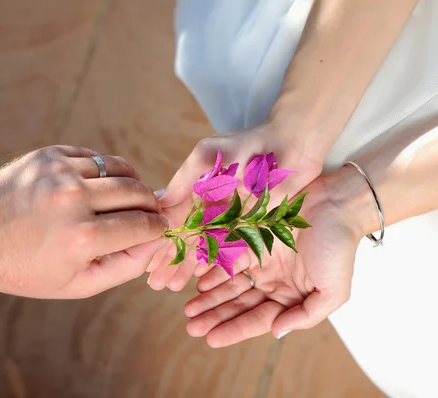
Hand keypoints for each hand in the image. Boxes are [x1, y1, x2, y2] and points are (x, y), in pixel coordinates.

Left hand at [0, 146, 168, 298]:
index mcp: (82, 239)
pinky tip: (101, 185)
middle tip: (151, 211)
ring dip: (133, 183)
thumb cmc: (24, 268)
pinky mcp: (49, 155)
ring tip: (130, 196)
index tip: (160, 227)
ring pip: (120, 168)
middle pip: (138, 192)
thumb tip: (155, 242)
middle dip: (152, 204)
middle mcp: (73, 200)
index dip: (159, 227)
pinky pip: (95, 158)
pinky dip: (106, 171)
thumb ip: (124, 267)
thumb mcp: (76, 285)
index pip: (144, 225)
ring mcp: (60, 173)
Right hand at [147, 124, 322, 290]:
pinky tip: (199, 278)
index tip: (143, 260)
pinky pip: (227, 249)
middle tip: (154, 283)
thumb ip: (183, 179)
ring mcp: (229, 217)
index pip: (170, 219)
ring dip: (186, 266)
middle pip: (184, 238)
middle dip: (168, 260)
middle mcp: (209, 204)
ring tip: (171, 287)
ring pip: (202, 247)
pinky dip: (212, 263)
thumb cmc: (248, 144)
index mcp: (195, 187)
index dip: (158, 239)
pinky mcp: (251, 226)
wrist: (293, 144)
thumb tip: (157, 201)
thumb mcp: (208, 155)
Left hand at [182, 173, 362, 346]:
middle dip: (215, 316)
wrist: (337, 203)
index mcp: (290, 296)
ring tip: (189, 308)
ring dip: (209, 296)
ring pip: (229, 283)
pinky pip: (227, 256)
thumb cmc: (339, 247)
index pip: (257, 319)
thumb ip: (306, 315)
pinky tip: (197, 279)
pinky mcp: (251, 237)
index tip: (210, 340)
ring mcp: (261, 260)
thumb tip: (276, 333)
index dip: (234, 330)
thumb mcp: (333, 290)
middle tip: (191, 327)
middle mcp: (273, 281)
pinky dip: (212, 269)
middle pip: (238, 304)